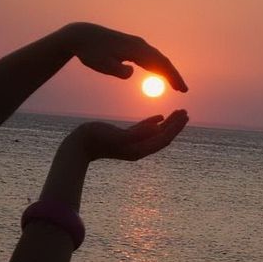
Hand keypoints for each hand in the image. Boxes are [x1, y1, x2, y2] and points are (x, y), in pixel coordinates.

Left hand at [62, 22, 187, 91]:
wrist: (82, 35)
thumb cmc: (90, 51)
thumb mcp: (101, 64)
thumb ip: (117, 70)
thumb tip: (132, 72)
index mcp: (135, 49)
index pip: (159, 64)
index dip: (172, 76)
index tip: (181, 89)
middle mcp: (139, 45)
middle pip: (162, 61)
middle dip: (174, 75)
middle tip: (184, 90)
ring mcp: (136, 44)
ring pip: (157, 59)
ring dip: (167, 72)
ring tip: (176, 86)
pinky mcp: (131, 47)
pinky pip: (150, 58)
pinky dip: (158, 67)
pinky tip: (160, 74)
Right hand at [68, 111, 188, 161]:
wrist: (77, 147)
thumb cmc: (95, 140)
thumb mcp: (116, 135)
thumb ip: (136, 133)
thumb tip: (156, 128)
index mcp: (138, 150)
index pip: (162, 139)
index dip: (175, 128)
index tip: (184, 115)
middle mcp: (138, 149)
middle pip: (162, 137)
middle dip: (175, 125)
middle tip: (185, 112)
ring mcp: (132, 144)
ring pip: (155, 133)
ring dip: (167, 123)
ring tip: (178, 112)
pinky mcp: (125, 139)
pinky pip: (143, 131)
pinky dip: (153, 124)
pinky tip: (160, 117)